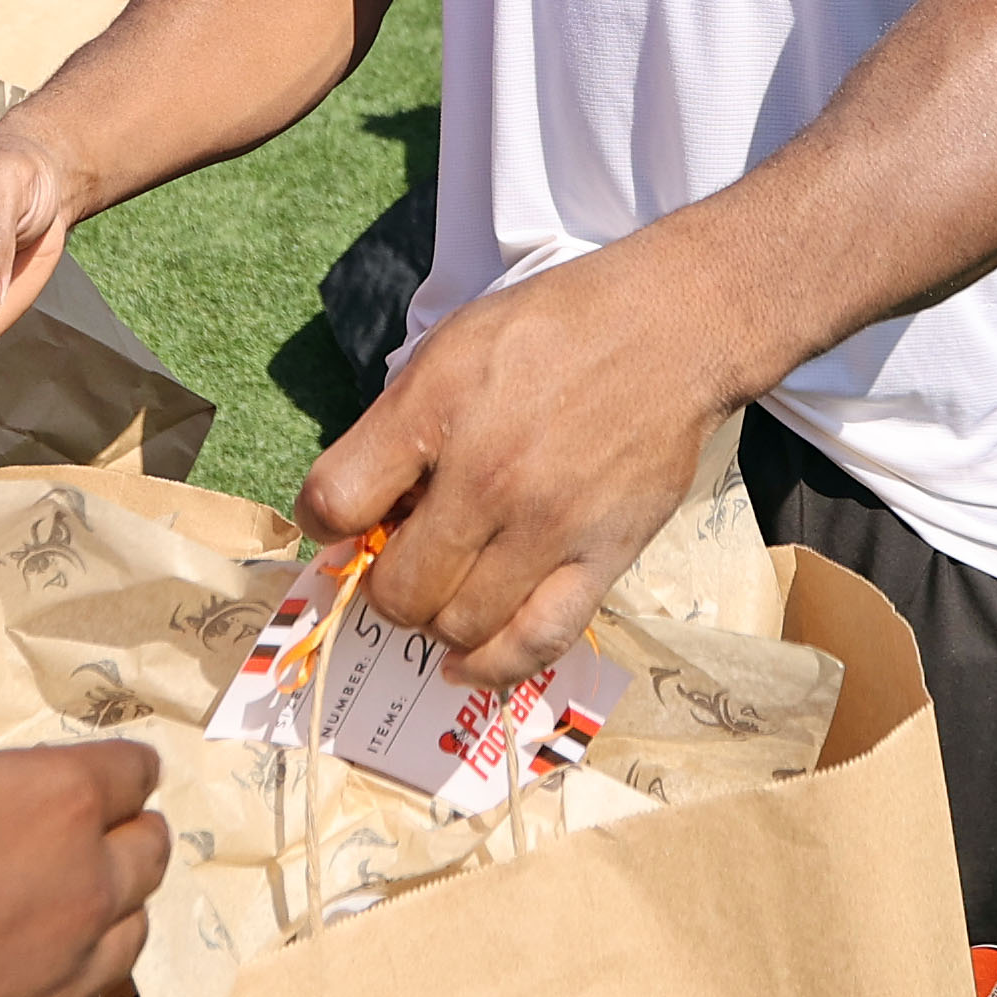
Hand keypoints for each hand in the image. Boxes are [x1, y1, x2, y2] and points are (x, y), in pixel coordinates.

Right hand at [0, 648, 166, 996]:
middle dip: (133, 832)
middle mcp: (83, 892)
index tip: (108, 768)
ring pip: (131, 937)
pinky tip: (36, 983)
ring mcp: (64, 980)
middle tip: (103, 829)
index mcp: (53, 803)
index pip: (132, 771)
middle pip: (150, 855)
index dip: (121, 764)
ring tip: (77, 904)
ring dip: (113, 911)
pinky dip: (70, 989)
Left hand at [295, 248, 731, 685]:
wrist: (670, 331)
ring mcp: (548, 527)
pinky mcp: (603, 558)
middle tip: (404, 560)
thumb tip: (354, 508)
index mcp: (435, 411)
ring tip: (445, 589)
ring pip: (457, 624)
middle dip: (385, 582)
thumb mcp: (449, 349)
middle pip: (398, 586)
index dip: (326, 520)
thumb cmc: (551, 330)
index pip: (335, 500)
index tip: (344, 520)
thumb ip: (395, 428)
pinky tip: (463, 664)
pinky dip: (490, 665)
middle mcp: (487, 478)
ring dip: (435, 618)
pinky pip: (535, 641)